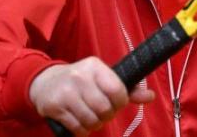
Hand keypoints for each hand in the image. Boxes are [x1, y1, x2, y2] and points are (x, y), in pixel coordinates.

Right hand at [29, 56, 154, 135]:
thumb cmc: (82, 81)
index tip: (116, 104)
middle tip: (102, 113)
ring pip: (91, 120)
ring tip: (91, 117)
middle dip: (107, 116)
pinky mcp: (54, 107)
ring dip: (94, 125)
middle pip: (104, 109)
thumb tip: (151, 97)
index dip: (120, 103)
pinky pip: (77, 128)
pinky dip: (82, 130)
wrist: (45, 81)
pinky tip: (79, 122)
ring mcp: (65, 92)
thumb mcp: (103, 78)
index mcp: (95, 67)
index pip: (117, 91)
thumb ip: (128, 89)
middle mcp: (80, 77)